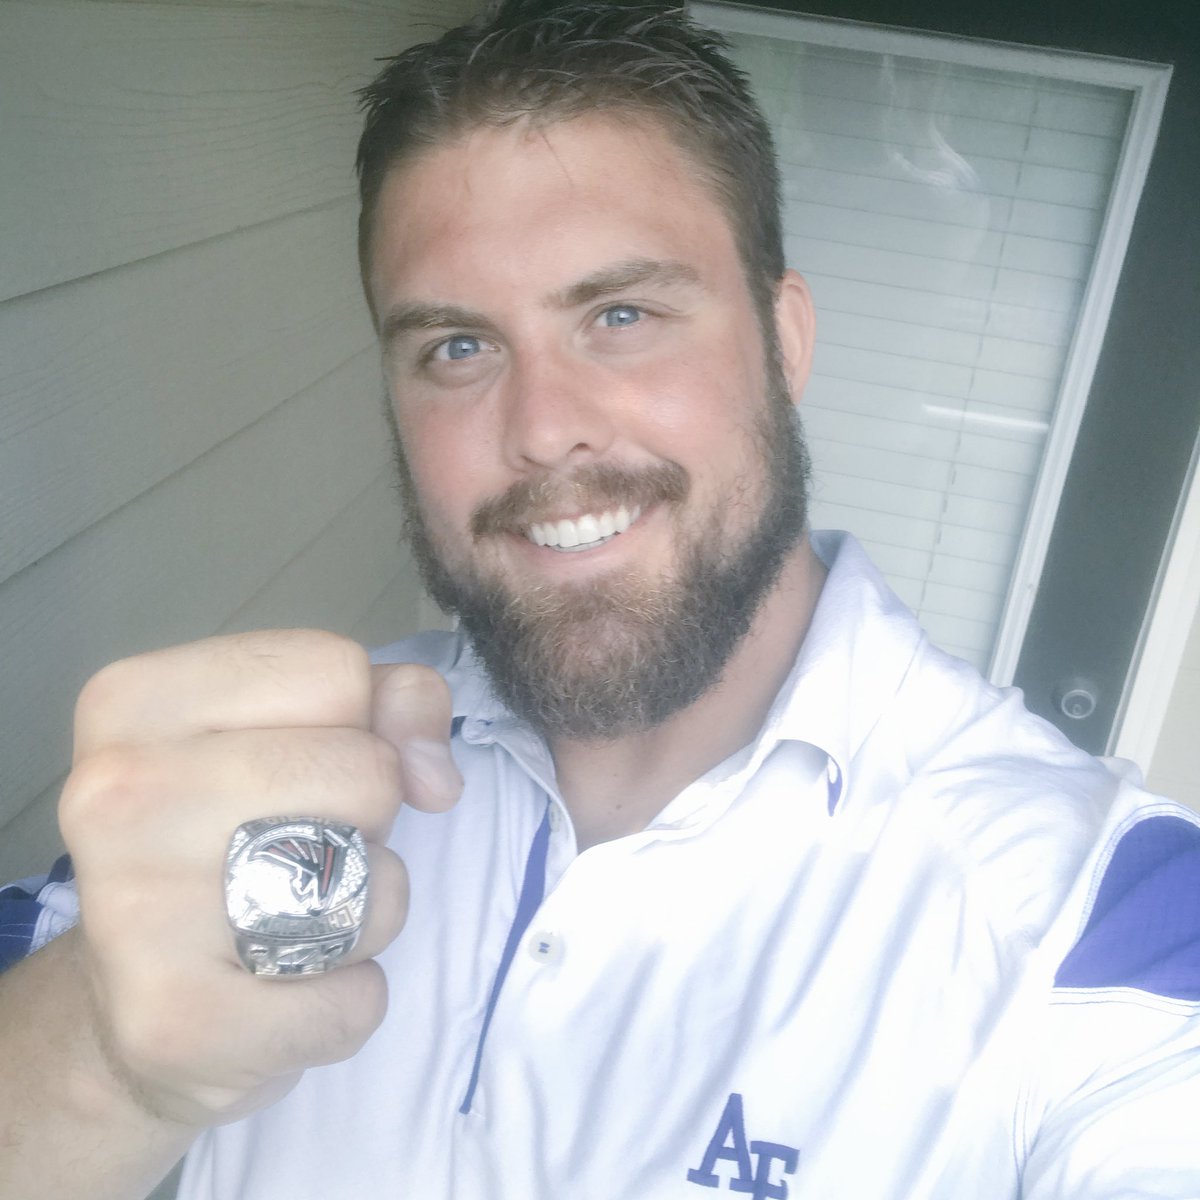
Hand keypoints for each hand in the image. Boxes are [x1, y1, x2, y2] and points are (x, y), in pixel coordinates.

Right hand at [58, 629, 460, 1127]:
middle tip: (297, 855)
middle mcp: (115, 795)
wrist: (128, 1006)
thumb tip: (435, 773)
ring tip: (289, 923)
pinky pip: (356, 998)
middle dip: (368, 820)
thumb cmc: (227, 843)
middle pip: (366, 773)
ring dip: (364, 914)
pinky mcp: (174, 1023)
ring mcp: (134, 911)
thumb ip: (391, 704)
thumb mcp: (298, 735)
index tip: (308, 770)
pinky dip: (348, 1002)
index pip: (336, 671)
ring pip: (371, 886)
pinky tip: (281, 992)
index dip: (359, 725)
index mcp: (134, 702)